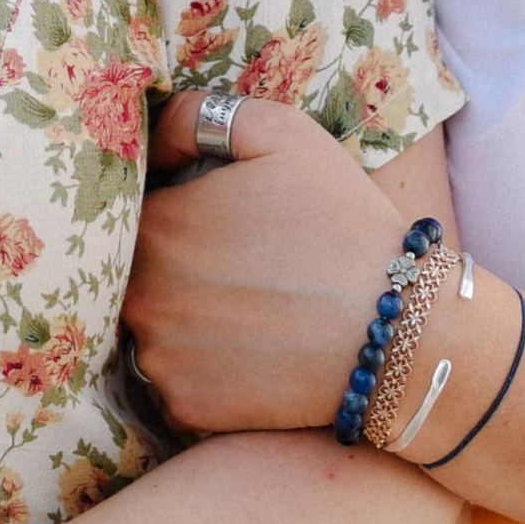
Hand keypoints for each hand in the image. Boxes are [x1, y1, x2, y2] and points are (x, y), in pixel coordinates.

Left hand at [129, 94, 414, 436]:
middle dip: (170, 262)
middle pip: (132, 270)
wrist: (396, 330)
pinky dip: (200, 367)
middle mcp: (142, 296)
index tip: (209, 215)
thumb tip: (150, 135)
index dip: (167, 206)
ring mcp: (160, 359)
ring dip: (180, 316)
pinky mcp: (185, 407)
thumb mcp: (280, 132)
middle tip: (231, 262)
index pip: (127, 209)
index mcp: (157, 225)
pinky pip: (173, 380)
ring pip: (149, 326)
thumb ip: (198, 116)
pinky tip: (248, 349)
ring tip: (242, 305)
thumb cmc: (341, 220)